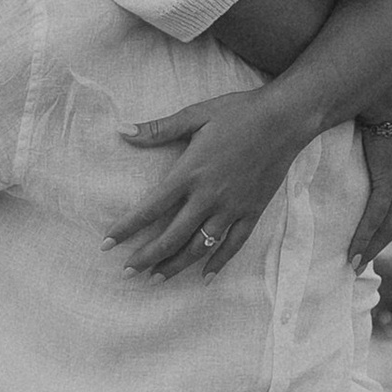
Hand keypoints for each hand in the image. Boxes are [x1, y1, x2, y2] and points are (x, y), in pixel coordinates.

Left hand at [113, 88, 304, 276]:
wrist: (284, 119)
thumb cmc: (238, 112)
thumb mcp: (195, 115)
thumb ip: (158, 129)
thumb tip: (122, 131)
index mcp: (190, 173)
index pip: (150, 208)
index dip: (126, 228)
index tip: (107, 244)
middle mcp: (208, 196)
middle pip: (171, 237)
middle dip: (146, 258)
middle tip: (126, 272)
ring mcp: (232, 207)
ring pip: (199, 246)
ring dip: (175, 266)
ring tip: (156, 279)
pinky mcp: (252, 211)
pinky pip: (233, 245)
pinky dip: (218, 263)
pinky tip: (205, 277)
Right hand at [350, 108, 391, 266]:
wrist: (391, 95)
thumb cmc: (386, 104)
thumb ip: (386, 145)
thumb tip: (371, 145)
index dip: (389, 224)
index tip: (375, 239)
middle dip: (380, 243)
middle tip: (363, 260)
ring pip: (388, 225)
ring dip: (372, 246)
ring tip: (355, 263)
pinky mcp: (391, 182)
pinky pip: (375, 217)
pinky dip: (364, 237)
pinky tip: (353, 252)